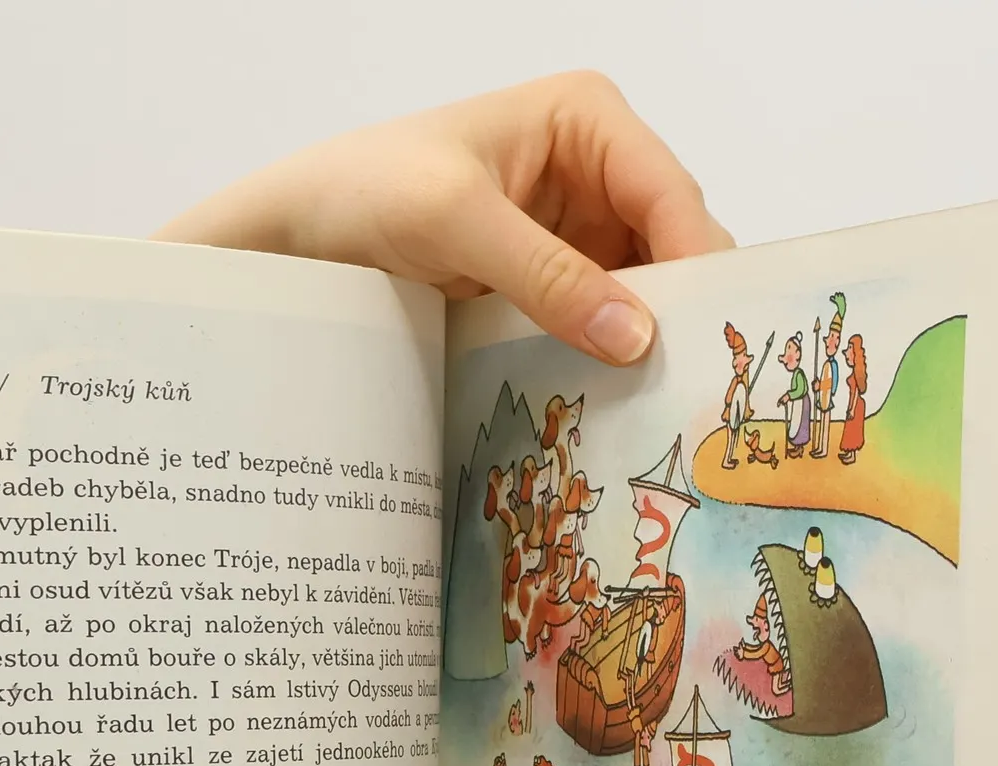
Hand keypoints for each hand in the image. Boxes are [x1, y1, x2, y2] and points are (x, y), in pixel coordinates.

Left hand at [154, 72, 732, 365]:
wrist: (294, 240)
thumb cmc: (362, 193)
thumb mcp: (455, 222)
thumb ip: (548, 276)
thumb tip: (635, 337)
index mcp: (586, 121)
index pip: (671, 195)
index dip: (695, 267)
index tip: (704, 341)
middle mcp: (594, 174)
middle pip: (669, 251)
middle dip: (677, 315)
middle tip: (691, 392)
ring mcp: (575, 238)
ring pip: (642, 301)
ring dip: (646, 352)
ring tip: (657, 413)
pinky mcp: (548, 294)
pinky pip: (598, 333)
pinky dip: (606, 369)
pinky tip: (610, 409)